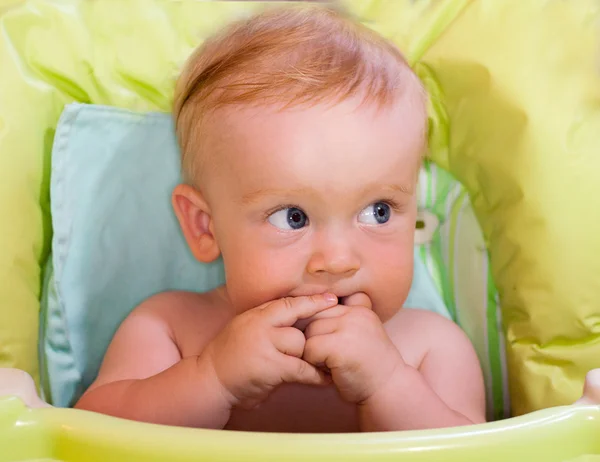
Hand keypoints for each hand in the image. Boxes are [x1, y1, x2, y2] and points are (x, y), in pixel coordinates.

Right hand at [203, 294, 336, 409]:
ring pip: (300, 343)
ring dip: (305, 357)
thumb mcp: (246, 328)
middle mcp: (260, 324)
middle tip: (323, 344)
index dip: (312, 300)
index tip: (333, 298)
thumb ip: (268, 321)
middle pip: (299, 323)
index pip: (289, 302)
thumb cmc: (231, 356)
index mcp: (256, 314)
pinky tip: (324, 379)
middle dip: (309, 337)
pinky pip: (300, 367)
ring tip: (313, 365)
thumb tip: (297, 313)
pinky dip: (314, 374)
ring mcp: (264, 344)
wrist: (210, 381)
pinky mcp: (270, 366)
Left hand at [302, 295, 403, 403]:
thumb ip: (338, 322)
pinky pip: (310, 349)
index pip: (323, 305)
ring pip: (309, 332)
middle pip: (313, 317)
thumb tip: (302, 313)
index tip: (330, 345)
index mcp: (359, 309)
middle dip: (314, 338)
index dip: (320, 327)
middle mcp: (355, 313)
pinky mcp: (340, 346)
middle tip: (329, 357)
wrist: (389, 391)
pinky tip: (331, 372)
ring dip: (313, 351)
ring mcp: (349, 328)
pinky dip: (314, 364)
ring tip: (331, 364)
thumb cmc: (368, 368)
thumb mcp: (358, 335)